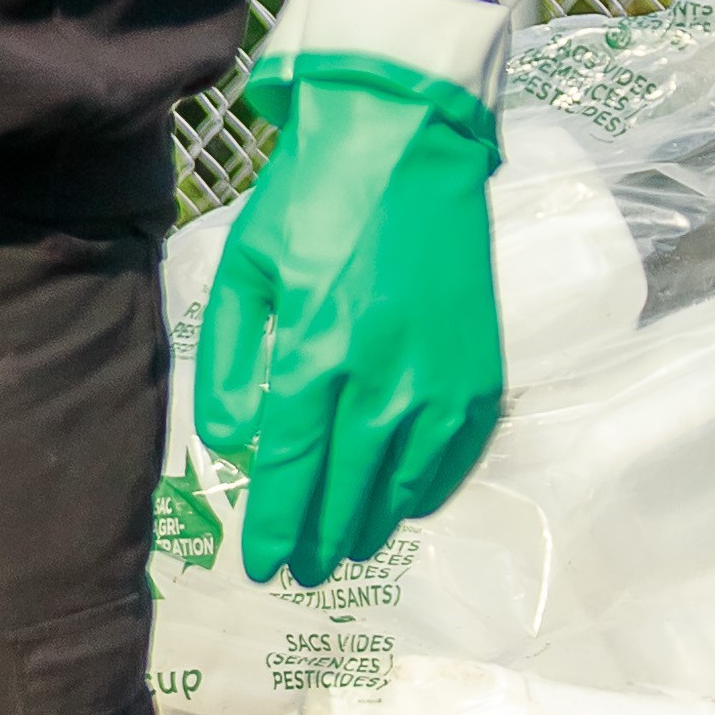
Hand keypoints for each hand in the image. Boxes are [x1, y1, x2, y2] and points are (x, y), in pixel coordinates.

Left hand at [191, 53, 506, 594]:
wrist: (407, 140)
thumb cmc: (312, 199)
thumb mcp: (245, 270)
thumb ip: (233, 364)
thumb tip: (238, 445)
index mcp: (315, 353)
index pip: (289, 471)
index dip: (276, 528)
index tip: (262, 566)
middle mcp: (382, 378)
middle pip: (345, 491)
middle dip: (319, 541)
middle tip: (302, 573)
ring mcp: (440, 378)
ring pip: (402, 484)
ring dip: (372, 524)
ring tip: (347, 546)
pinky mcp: (480, 369)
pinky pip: (456, 453)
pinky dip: (429, 487)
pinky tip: (405, 500)